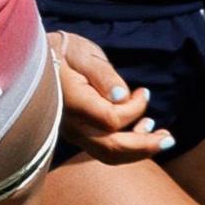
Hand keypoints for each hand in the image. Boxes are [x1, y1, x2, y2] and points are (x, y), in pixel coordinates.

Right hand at [49, 32, 170, 161]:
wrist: (34, 60)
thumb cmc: (61, 50)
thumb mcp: (82, 52)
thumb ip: (102, 74)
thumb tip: (122, 96)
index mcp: (72, 101)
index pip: (111, 119)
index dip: (134, 110)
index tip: (143, 92)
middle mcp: (70, 124)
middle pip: (110, 148)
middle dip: (144, 146)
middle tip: (169, 139)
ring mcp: (72, 132)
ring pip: (107, 154)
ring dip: (137, 150)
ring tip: (162, 137)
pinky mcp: (78, 133)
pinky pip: (102, 148)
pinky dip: (126, 145)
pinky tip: (141, 130)